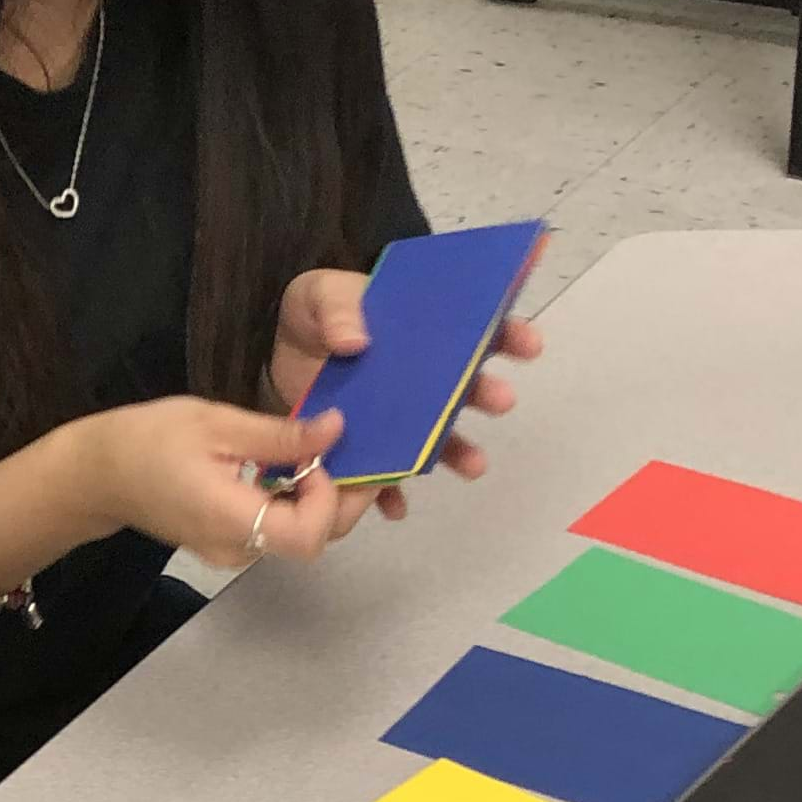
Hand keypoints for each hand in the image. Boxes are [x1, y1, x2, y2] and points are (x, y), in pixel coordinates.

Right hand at [78, 397, 361, 568]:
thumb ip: (279, 434)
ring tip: (320, 452)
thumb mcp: (216, 423)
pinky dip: (296, 503)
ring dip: (321, 499)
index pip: (308, 535)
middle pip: (312, 541)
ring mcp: (232, 552)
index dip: (330, 498)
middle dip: (340, 499)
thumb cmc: (149, 439)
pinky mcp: (229, 544)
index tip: (319, 454)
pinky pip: (277, 530)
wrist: (99, 473)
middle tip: (346, 450)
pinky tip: (293, 468)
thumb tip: (337, 429)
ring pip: (299, 536)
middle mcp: (236, 548)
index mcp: (230, 519)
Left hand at [265, 270, 543, 500]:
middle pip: (466, 388)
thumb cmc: (310, 318)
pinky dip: (393, 493)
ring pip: (438, 439)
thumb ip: (336, 308)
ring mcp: (399, 419)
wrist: (273, 358)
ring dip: (458, 452)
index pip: (474, 330)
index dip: (506, 334)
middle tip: (501, 399)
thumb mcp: (318, 295)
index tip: (527, 343)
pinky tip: (397, 506)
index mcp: (421, 333)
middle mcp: (421, 380)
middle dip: (488, 394)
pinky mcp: (370, 449)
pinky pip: (387, 478)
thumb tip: (358, 340)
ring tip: (474, 464)